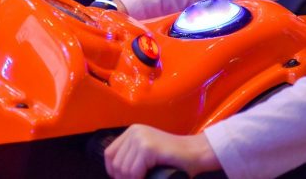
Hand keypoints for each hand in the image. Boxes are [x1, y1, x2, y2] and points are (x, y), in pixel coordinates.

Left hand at [104, 126, 218, 178]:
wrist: (195, 153)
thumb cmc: (173, 158)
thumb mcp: (147, 153)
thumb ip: (132, 158)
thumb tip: (116, 174)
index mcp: (133, 131)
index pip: (110, 154)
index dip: (114, 171)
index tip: (126, 178)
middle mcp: (135, 131)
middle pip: (116, 164)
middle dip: (125, 178)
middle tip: (140, 178)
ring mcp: (141, 138)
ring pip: (123, 170)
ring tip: (146, 177)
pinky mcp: (148, 147)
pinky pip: (134, 172)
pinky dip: (140, 178)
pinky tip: (150, 176)